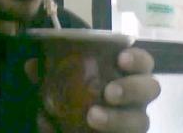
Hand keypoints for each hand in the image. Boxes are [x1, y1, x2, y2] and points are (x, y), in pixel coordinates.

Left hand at [25, 47, 159, 132]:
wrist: (81, 122)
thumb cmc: (82, 88)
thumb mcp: (67, 77)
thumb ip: (53, 70)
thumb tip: (31, 65)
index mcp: (128, 73)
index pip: (143, 61)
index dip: (136, 59)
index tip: (120, 58)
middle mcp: (137, 97)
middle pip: (151, 89)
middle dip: (132, 88)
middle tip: (108, 92)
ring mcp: (135, 120)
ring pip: (141, 122)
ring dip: (117, 119)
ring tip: (92, 116)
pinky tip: (73, 131)